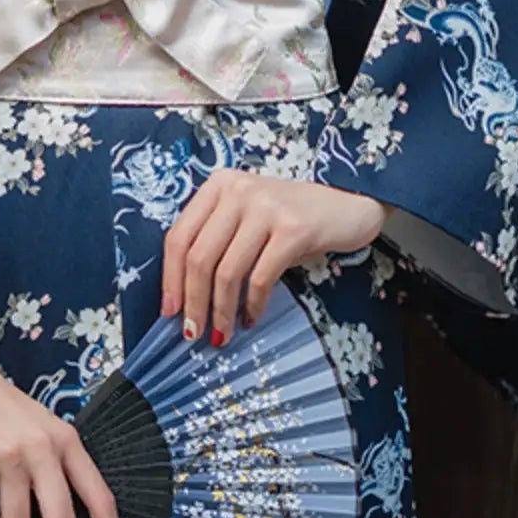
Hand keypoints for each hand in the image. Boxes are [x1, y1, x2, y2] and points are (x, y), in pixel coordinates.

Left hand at [161, 170, 387, 345]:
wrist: (348, 206)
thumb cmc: (292, 217)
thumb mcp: (249, 216)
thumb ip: (219, 239)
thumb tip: (186, 293)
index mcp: (219, 185)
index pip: (179, 236)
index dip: (170, 278)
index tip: (169, 311)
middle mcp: (238, 190)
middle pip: (199, 256)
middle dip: (193, 302)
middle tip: (193, 333)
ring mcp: (266, 207)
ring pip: (227, 271)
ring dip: (221, 311)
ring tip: (222, 333)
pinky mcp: (293, 228)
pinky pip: (261, 278)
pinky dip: (252, 305)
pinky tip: (251, 317)